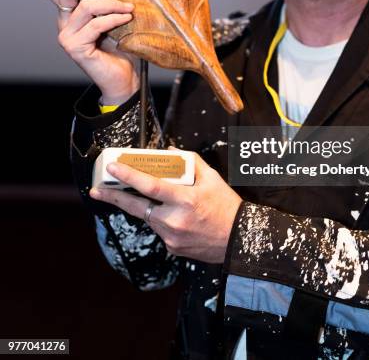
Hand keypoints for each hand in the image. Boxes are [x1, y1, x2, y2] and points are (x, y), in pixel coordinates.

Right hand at [28, 0, 138, 103]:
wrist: (125, 79)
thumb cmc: (122, 49)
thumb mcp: (114, 20)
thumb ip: (107, 4)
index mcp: (70, 15)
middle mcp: (64, 24)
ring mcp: (67, 37)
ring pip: (87, 7)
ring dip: (111, 5)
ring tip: (129, 9)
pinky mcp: (76, 48)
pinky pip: (96, 24)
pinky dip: (114, 19)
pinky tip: (126, 18)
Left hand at [90, 152, 241, 263]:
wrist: (238, 239)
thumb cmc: (226, 205)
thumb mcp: (212, 178)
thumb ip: (189, 162)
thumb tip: (169, 153)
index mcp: (185, 200)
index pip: (150, 186)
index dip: (129, 176)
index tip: (113, 168)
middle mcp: (174, 220)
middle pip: (136, 207)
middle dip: (113, 198)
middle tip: (97, 190)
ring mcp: (171, 236)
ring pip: (148, 217)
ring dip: (144, 206)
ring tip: (143, 197)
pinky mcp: (171, 247)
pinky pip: (159, 228)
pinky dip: (160, 218)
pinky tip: (172, 214)